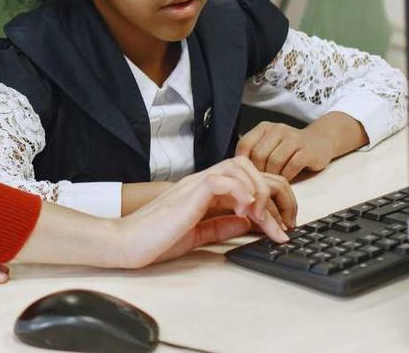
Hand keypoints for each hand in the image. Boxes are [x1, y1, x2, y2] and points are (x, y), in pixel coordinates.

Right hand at [115, 155, 290, 267]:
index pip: (245, 179)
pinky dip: (241, 192)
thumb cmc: (155, 239)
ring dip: (260, 191)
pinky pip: (222, 179)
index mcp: (204, 191)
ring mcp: (196, 184)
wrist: (128, 242)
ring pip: (240, 166)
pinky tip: (246, 213)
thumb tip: (248, 223)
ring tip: (263, 219)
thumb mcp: (197, 235)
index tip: (277, 228)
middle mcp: (202, 181)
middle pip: (249, 165)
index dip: (268, 200)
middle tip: (281, 223)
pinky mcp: (190, 192)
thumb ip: (221, 225)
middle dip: (273, 191)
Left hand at [237, 116, 361, 180]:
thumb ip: (255, 154)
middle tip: (261, 183)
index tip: (246, 175)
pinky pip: (291, 166)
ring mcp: (293, 139)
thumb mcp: (270, 145)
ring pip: (274, 161)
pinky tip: (286, 181)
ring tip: (273, 183)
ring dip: (273, 176)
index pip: (244, 144)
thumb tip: (237, 173)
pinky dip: (286, 177)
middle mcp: (277, 130)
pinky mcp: (307, 150)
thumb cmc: (289, 149)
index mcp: (264, 128)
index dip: (243, 163)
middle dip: (258, 172)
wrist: (320, 141)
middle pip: (259, 154)